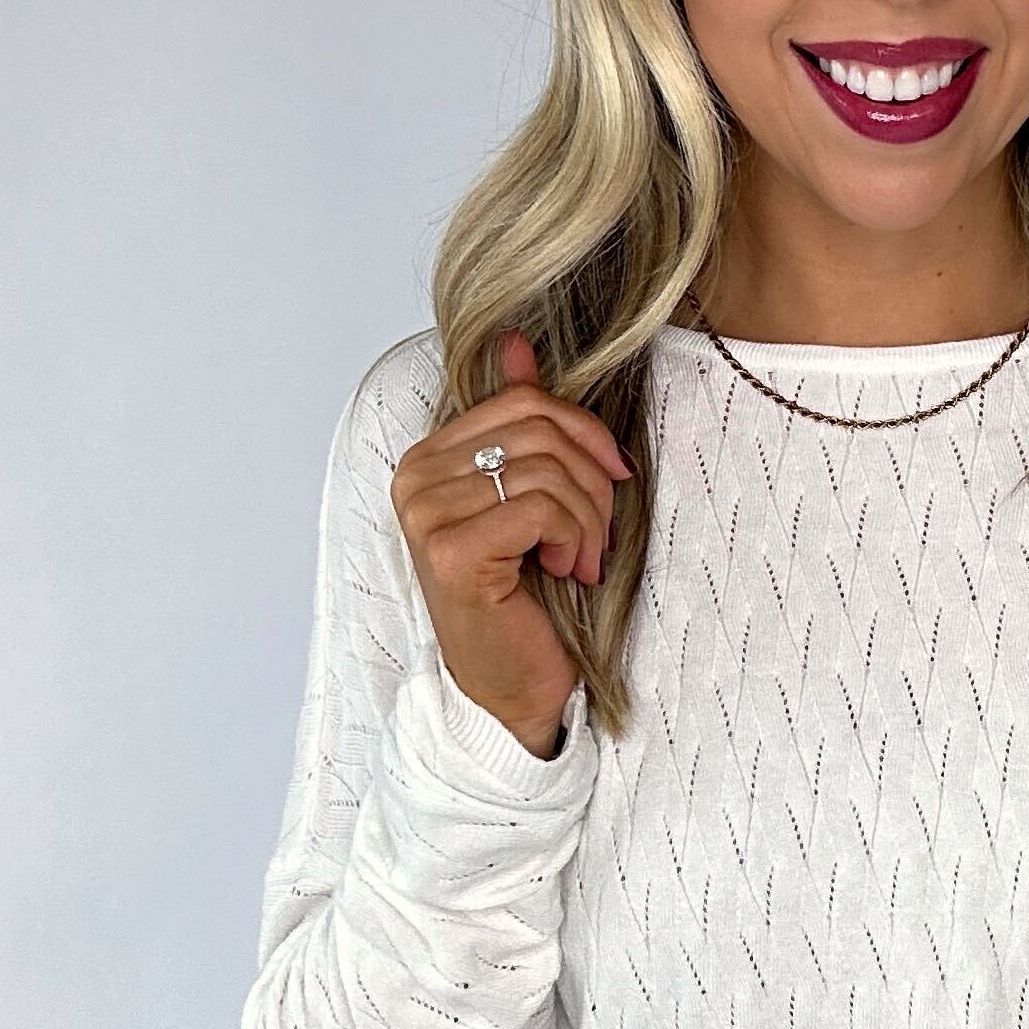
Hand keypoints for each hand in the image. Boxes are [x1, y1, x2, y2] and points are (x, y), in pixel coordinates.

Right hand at [390, 331, 633, 757]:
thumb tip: (517, 343)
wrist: (514, 686)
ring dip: (588, 519)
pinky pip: (540, 509)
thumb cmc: (527, 596)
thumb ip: (522, 425)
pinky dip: (574, 539)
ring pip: (545, 471)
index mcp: (429, 458)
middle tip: (599, 532)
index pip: (522, 400)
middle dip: (593, 479)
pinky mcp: (451, 552)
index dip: (584, 430)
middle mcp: (415, 480)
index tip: (613, 475)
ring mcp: (426, 516)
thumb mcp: (533, 499)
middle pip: (538, 428)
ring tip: (581, 559)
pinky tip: (565, 572)